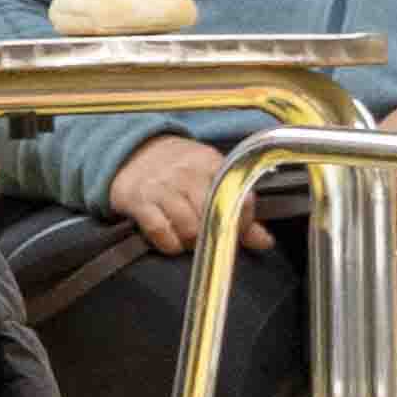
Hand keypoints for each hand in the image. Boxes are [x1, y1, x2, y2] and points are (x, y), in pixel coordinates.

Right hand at [107, 133, 272, 257]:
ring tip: (191, 239)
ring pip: (189, 227)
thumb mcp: (210, 176)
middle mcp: (187, 174)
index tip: (238, 229)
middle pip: (212, 216)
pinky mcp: (139, 202)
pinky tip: (173, 242)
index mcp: (210, 163)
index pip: (237, 195)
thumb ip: (238, 208)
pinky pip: (160, 232)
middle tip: (212, 237)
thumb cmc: (177, 169)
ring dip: (192, 242)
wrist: (132, 152)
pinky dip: (170, 244)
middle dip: (215, 233)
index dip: (243, 220)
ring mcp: (162, 187)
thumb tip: (265, 241)